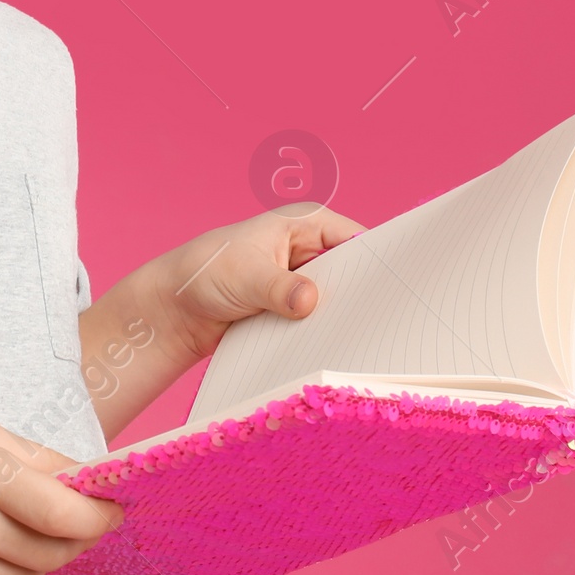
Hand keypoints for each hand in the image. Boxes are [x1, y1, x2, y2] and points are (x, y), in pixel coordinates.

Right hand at [0, 409, 123, 574]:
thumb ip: (41, 460)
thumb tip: (90, 478)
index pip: (61, 512)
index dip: (98, 517)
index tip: (114, 509)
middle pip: (51, 552)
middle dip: (78, 539)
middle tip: (83, 521)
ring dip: (44, 558)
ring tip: (34, 530)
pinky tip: (0, 549)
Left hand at [151, 200, 366, 362]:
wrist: (177, 308)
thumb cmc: (205, 273)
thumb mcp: (246, 276)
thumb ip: (280, 288)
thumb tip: (310, 301)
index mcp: (305, 223)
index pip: (358, 240)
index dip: (378, 264)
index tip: (397, 292)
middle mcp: (310, 248)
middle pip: (354, 273)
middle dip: (362, 297)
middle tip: (382, 327)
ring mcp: (303, 280)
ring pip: (339, 300)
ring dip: (342, 319)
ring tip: (362, 342)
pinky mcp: (294, 307)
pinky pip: (321, 321)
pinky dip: (325, 333)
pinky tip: (336, 351)